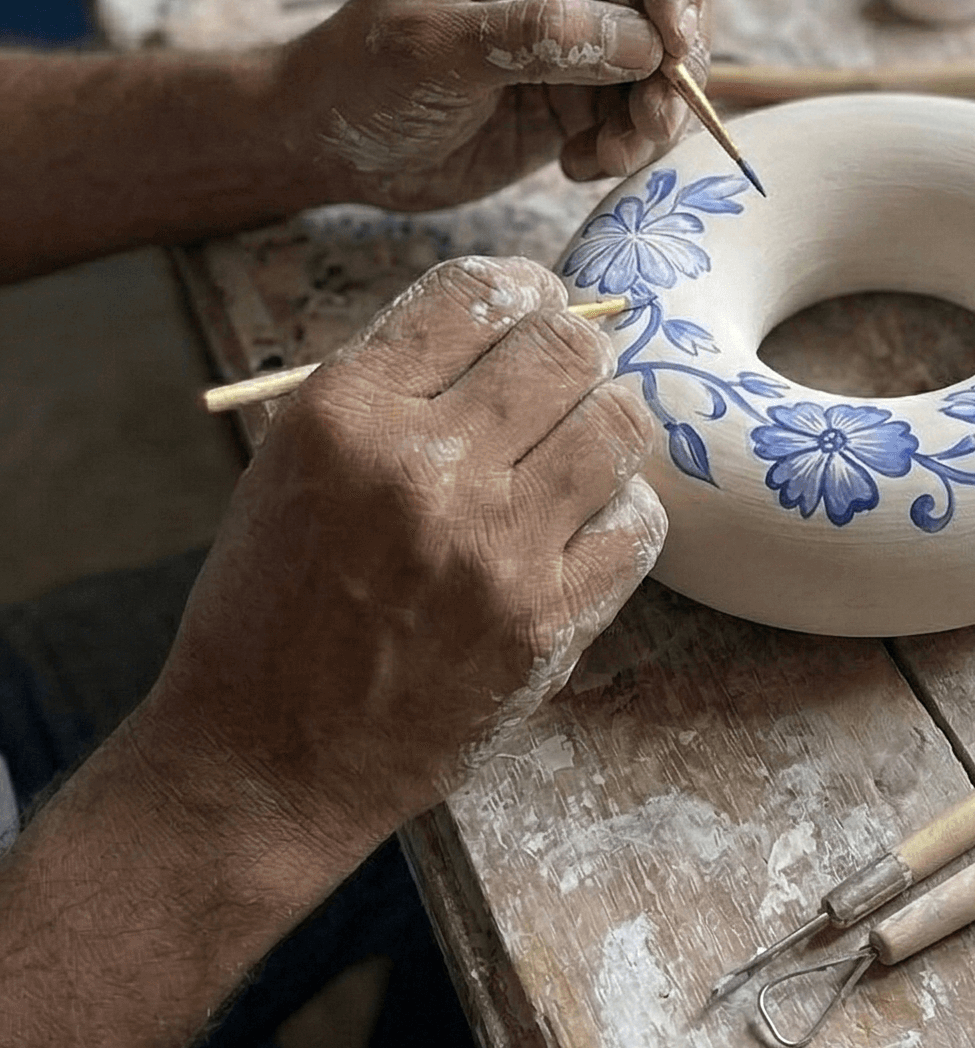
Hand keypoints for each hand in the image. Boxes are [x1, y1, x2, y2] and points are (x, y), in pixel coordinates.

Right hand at [134, 257, 664, 875]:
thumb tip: (521, 313)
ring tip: (576, 446)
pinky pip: (637, 522)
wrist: (265, 759)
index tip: (537, 302)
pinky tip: (578, 527)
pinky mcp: (547, 620)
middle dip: (575, 348)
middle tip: (566, 374)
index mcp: (346, 413)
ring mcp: (495, 547)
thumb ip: (397, 384)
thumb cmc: (275, 601)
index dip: (523, 288)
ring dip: (606, 422)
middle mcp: (424, 468)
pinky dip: (618, 513)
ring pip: (619, 422)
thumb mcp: (296, 462)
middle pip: (564, 347)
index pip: (476, 293)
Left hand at [276, 0, 709, 211]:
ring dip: (659, 111)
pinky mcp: (583, 96)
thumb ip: (537, 35)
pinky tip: (579, 166)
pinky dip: (630, 146)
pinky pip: (641, 114)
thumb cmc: (362, 76)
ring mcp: (581, 34)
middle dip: (678, 52)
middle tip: (658, 112)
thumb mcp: (438, 48)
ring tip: (615, 152)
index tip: (674, 33)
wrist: (331, 150)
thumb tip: (642, 42)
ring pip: (666, 60)